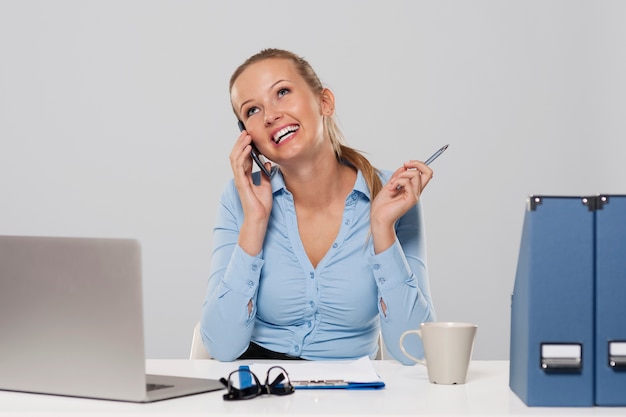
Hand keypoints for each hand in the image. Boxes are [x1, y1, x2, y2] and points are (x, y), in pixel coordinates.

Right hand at [230, 130, 272, 253]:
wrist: (259, 218)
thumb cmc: (261, 205)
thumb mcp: (266, 185)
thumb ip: (265, 174)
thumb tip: (267, 162)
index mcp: (246, 177)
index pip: (244, 158)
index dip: (246, 146)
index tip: (251, 136)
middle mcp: (241, 177)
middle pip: (237, 155)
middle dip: (241, 142)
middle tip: (247, 131)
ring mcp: (240, 179)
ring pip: (236, 158)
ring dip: (241, 146)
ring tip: (247, 136)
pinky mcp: (241, 183)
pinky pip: (240, 166)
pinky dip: (243, 155)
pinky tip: (249, 148)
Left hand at [370, 160, 432, 252]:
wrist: (378, 217)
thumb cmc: (382, 205)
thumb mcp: (390, 185)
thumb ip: (398, 176)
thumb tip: (404, 166)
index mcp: (412, 189)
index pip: (425, 174)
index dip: (418, 164)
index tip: (406, 164)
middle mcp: (416, 192)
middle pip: (428, 172)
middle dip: (417, 163)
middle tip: (405, 164)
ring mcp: (415, 196)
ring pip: (415, 174)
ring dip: (400, 175)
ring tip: (392, 184)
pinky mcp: (411, 199)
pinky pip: (407, 182)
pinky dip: (397, 181)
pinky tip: (391, 189)